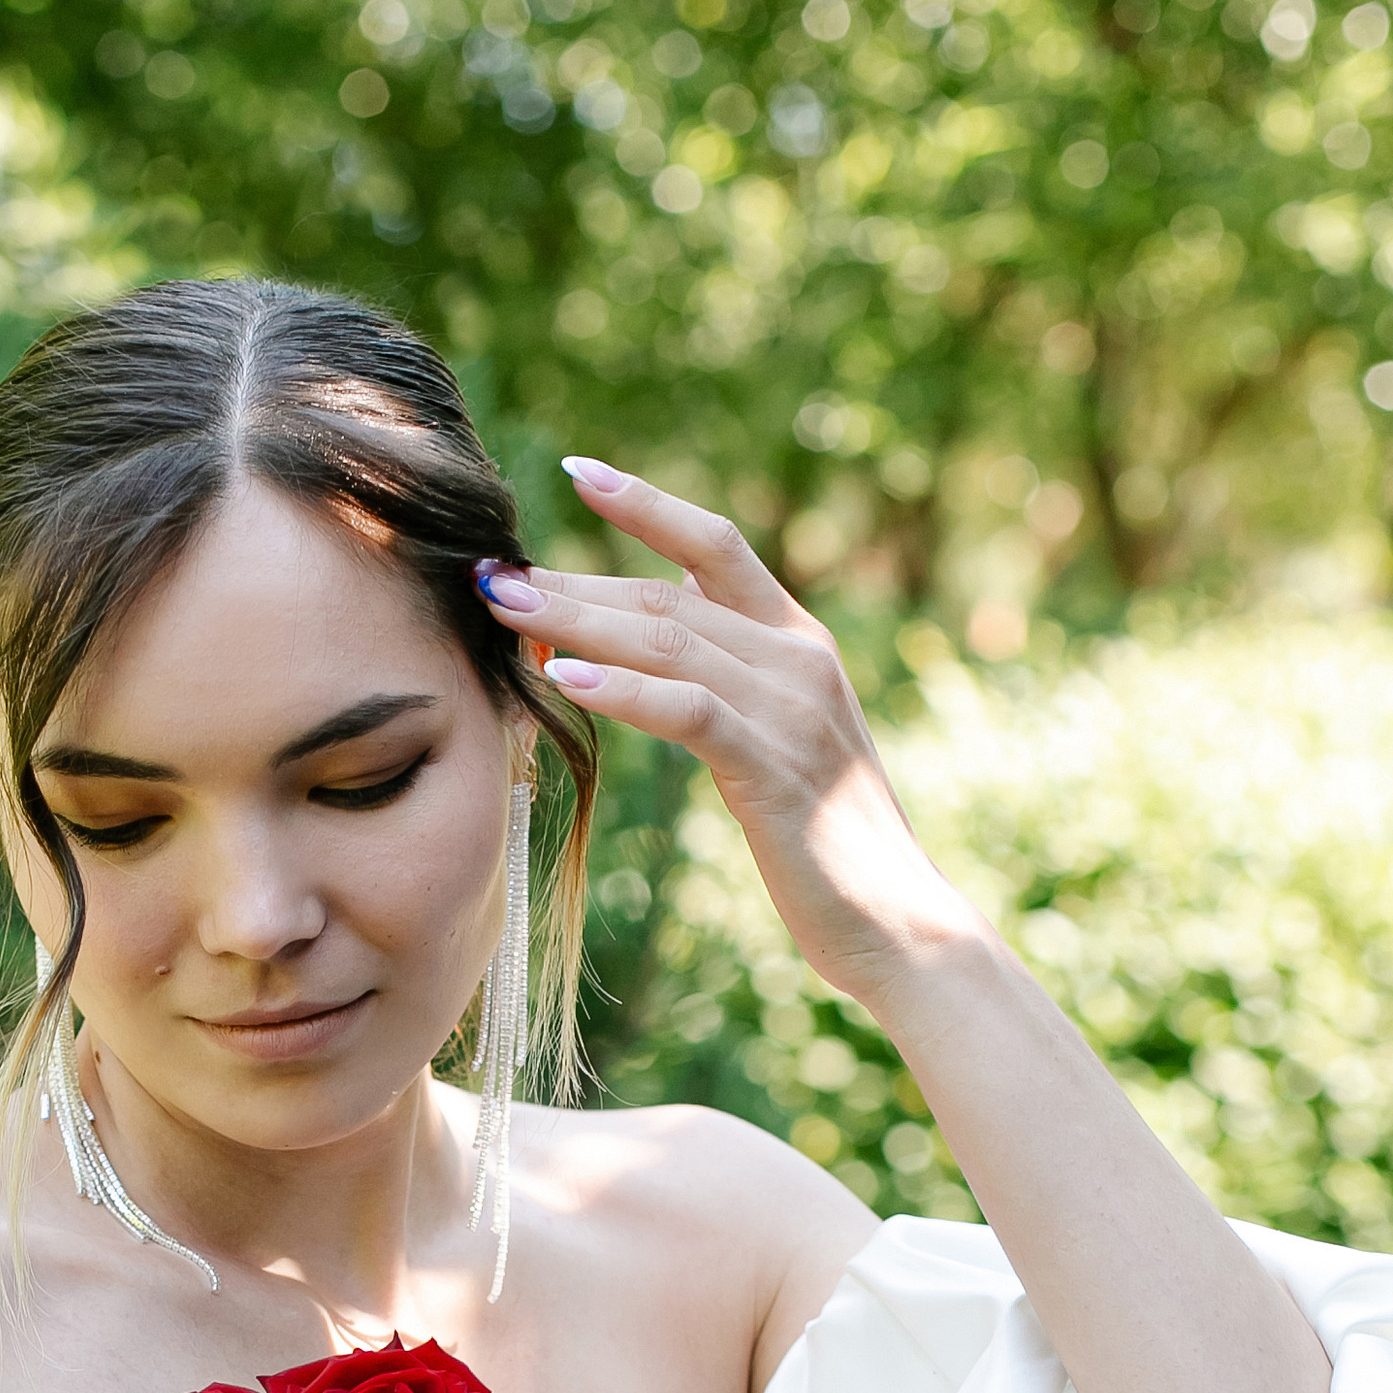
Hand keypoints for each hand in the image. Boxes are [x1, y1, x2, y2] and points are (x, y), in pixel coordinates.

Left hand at [479, 459, 988, 1017]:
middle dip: (575, 582)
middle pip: (668, 596)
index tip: (578, 473)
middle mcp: (798, 658)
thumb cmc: (826, 845)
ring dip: (578, 622)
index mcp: (798, 642)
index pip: (714, 547)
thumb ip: (729, 686)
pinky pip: (688, 710)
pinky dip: (624, 690)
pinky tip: (567, 680)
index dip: (646, 505)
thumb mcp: (777, 744)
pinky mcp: (773, 766)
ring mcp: (790, 708)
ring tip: (506, 610)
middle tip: (495, 576)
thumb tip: (660, 637)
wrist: (897, 919)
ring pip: (668, 640)